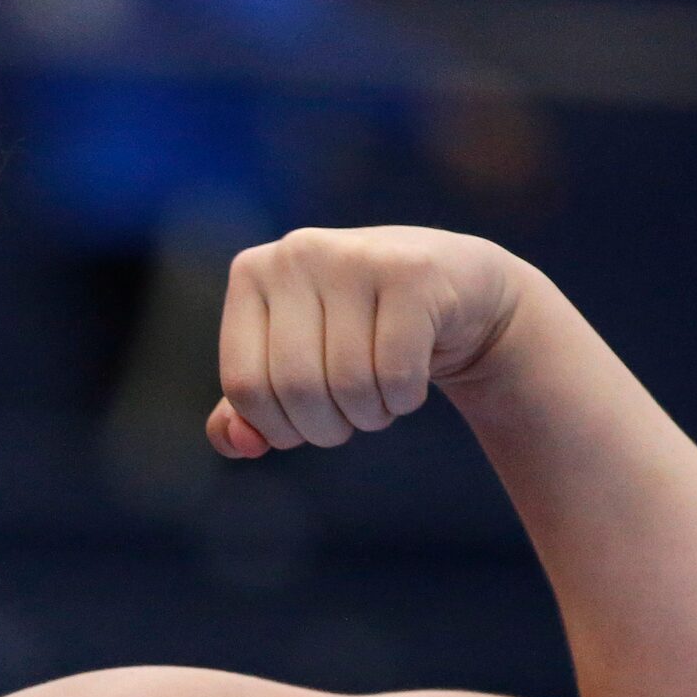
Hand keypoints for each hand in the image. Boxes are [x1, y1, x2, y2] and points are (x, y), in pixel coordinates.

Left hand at [208, 226, 524, 457]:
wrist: (458, 290)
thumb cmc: (361, 335)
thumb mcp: (296, 366)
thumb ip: (249, 411)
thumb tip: (238, 445)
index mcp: (251, 273)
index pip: (244, 384)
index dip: (276, 428)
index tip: (303, 424)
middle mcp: (296, 251)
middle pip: (296, 386)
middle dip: (326, 428)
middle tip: (350, 418)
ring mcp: (355, 255)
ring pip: (348, 383)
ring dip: (369, 416)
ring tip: (381, 397)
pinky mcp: (413, 272)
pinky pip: (396, 374)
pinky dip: (404, 399)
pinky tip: (414, 380)